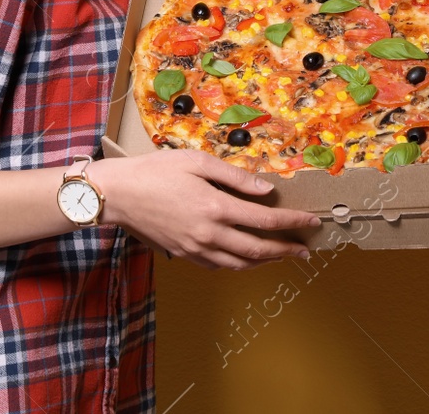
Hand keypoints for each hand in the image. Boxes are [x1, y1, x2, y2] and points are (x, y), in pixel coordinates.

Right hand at [94, 151, 317, 269]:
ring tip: (281, 256)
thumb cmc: (155, 171)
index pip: (265, 221)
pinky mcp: (184, 254)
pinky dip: (238, 264)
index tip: (311, 221)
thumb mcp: (198, 161)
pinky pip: (218, 266)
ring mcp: (195, 248)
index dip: (292, 222)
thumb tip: (266, 189)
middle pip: (258, 249)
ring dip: (264, 261)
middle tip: (305, 250)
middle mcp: (209, 234)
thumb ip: (235, 176)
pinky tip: (245, 257)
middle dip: (286, 250)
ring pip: (239, 264)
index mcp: (216, 207)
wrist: (117, 195)